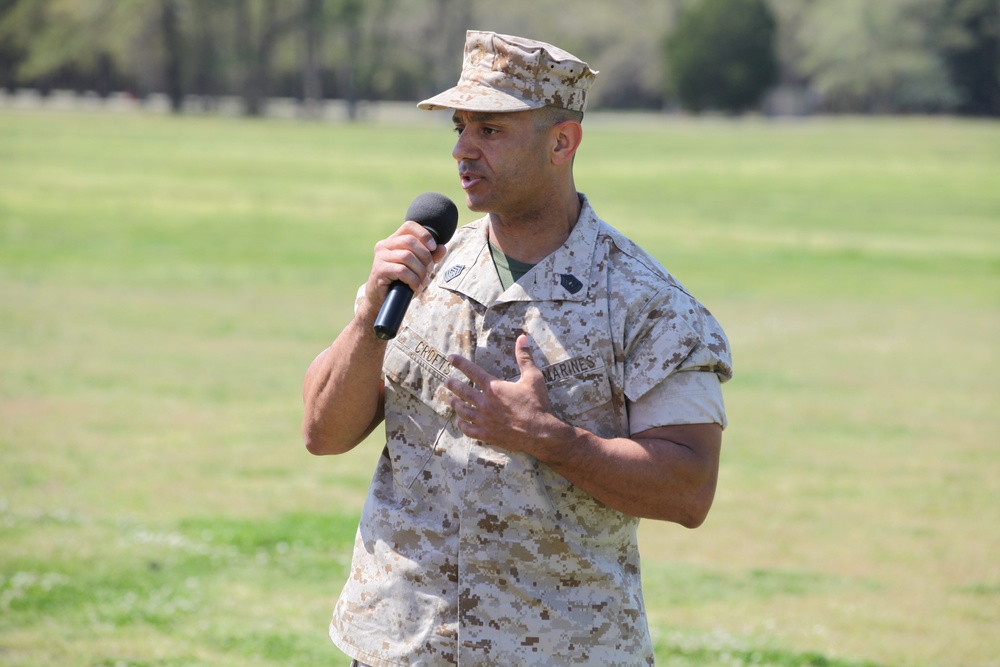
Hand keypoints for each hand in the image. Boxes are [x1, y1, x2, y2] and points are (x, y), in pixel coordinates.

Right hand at [361, 220, 446, 319]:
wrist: (381, 300)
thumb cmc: (400, 282)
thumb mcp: (417, 268)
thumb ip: (429, 257)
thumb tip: (442, 248)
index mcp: (393, 240)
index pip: (409, 226)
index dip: (424, 234)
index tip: (433, 247)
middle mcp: (384, 245)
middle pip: (410, 241)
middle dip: (425, 257)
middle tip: (429, 271)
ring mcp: (380, 257)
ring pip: (407, 256)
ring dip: (420, 271)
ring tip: (422, 282)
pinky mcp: (379, 270)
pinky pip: (402, 271)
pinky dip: (413, 280)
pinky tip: (415, 288)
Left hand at [445, 334, 568, 457]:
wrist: (540, 433)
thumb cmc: (537, 405)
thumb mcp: (533, 377)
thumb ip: (525, 357)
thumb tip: (522, 338)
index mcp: (494, 388)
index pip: (472, 371)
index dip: (460, 363)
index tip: (450, 358)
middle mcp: (485, 403)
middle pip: (463, 391)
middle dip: (453, 385)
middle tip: (446, 381)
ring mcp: (484, 420)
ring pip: (463, 410)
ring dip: (455, 404)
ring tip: (450, 400)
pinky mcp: (487, 434)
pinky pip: (469, 429)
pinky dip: (462, 424)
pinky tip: (459, 421)